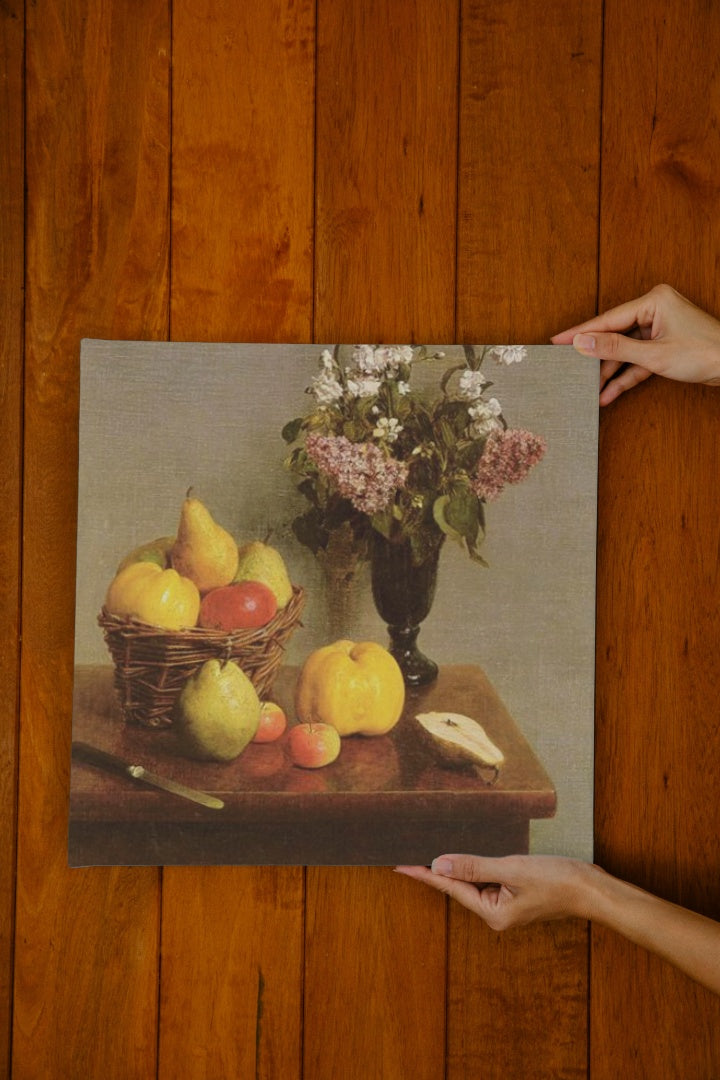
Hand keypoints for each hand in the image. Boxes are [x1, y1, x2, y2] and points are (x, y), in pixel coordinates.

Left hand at [395, 854, 596, 929]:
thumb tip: (439, 865)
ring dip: (458, 867)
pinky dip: (477, 867)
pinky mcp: (517, 895)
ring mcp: (508, 905)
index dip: (425, 875)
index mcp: (493, 913)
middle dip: (438, 870)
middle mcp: (497, 914)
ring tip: (434, 851)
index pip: (451, 889)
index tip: (401, 867)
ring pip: (475, 882)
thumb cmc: (557, 880)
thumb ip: (474, 867)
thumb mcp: (512, 869)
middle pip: (460, 887)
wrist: (592, 889)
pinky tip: (468, 856)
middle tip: (410, 854)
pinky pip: (489, 879)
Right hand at [551, 283, 719, 404]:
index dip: (581, 332)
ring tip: (589, 390)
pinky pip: (637, 360)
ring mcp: (659, 328)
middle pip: (614, 335)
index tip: (557, 340)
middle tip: (569, 368)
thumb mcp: (654, 355)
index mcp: (653, 301)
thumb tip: (583, 342)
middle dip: (595, 357)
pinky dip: (626, 376)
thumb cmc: (705, 353)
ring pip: (625, 351)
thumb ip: (615, 348)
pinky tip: (609, 393)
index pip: (608, 319)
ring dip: (609, 373)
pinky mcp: (663, 346)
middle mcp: (655, 310)